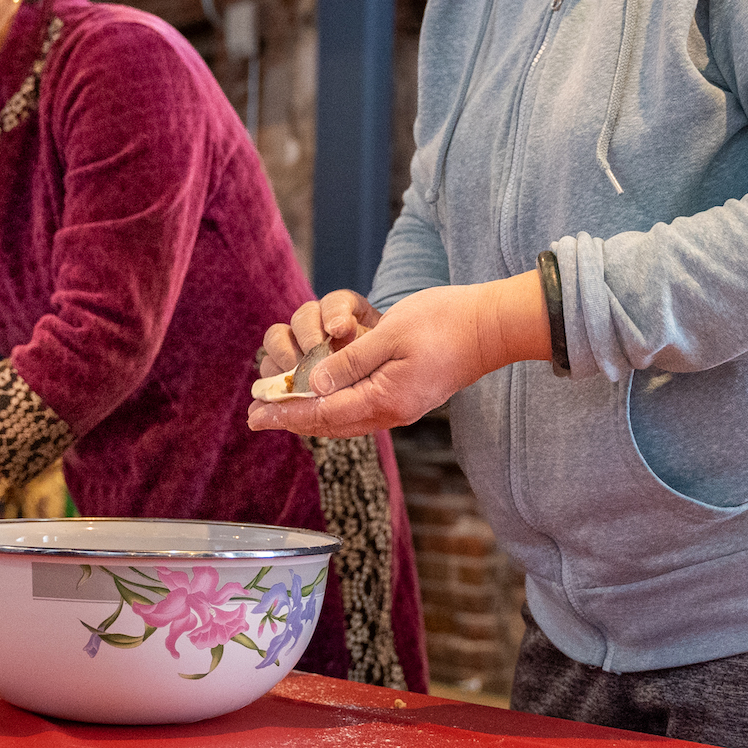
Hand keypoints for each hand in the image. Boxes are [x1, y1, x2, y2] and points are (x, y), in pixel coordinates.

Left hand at [247, 276, 547, 438]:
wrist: (493, 327)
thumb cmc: (445, 323)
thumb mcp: (391, 335)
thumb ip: (350, 362)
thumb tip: (314, 385)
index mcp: (384, 399)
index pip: (321, 413)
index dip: (285, 412)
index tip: (254, 413)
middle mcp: (390, 412)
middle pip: (329, 424)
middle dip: (290, 419)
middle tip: (257, 413)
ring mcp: (400, 407)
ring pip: (343, 420)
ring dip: (310, 415)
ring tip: (281, 408)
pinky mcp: (406, 397)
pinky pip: (359, 411)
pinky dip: (333, 408)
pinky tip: (320, 398)